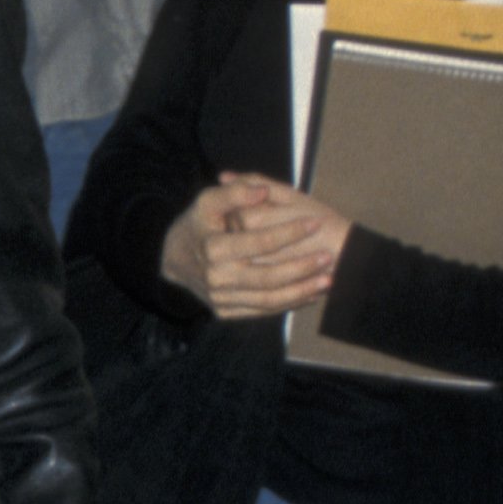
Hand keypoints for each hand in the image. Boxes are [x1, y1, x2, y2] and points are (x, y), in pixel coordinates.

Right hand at [159, 176, 350, 320]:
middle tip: (328, 257)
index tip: (316, 222)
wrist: (173, 259)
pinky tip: (309, 293)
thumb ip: (236, 191)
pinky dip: (288, 303)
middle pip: (267, 277)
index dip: (290, 231)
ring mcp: (221, 298)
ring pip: (267, 300)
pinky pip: (261, 311)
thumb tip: (262, 191)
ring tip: (327, 279)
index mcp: (213, 248)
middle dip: (301, 268)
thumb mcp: (208, 200)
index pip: (259, 241)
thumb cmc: (198, 224)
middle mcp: (216, 277)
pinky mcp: (226, 312)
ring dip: (301, 291)